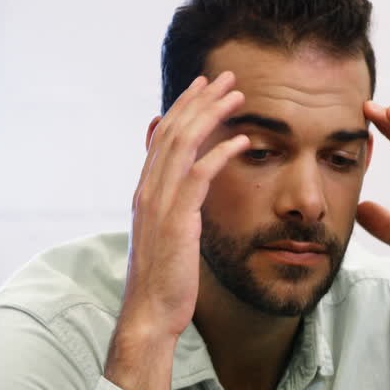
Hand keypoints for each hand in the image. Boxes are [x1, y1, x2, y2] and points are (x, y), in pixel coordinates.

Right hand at [106, 72, 246, 389]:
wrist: (150, 313)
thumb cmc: (163, 281)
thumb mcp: (165, 236)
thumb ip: (173, 208)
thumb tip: (185, 191)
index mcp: (145, 190)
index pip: (163, 136)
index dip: (183, 107)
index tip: (203, 86)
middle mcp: (148, 189)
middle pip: (174, 129)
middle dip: (200, 99)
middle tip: (225, 77)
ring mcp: (160, 203)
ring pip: (185, 143)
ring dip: (213, 115)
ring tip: (238, 96)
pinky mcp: (178, 219)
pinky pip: (201, 175)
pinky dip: (222, 153)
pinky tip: (244, 141)